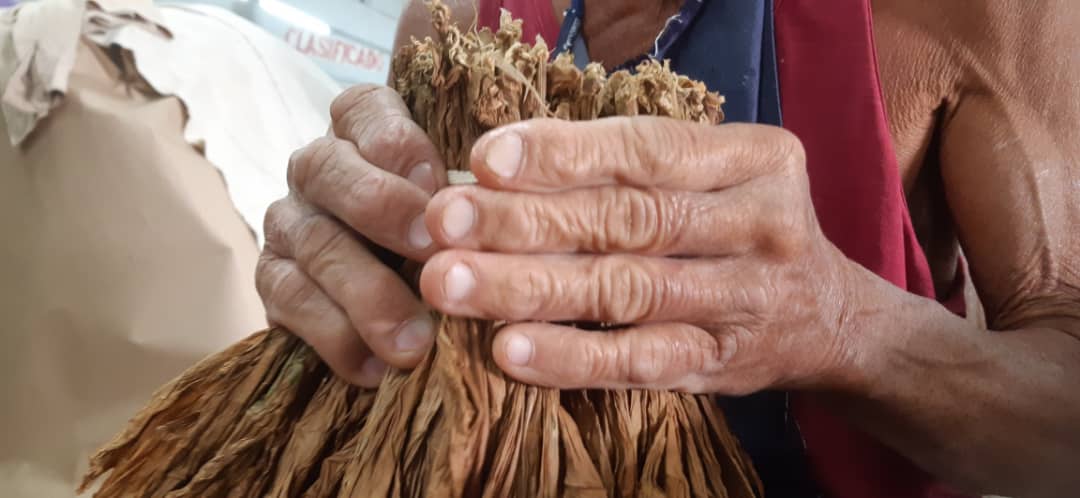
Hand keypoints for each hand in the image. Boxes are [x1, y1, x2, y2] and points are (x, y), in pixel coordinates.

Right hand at [256, 85, 446, 386]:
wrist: (406, 309)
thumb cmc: (451, 243)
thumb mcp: (467, 211)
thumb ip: (472, 202)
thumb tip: (503, 214)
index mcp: (363, 132)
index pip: (363, 109)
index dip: (398, 143)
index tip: (439, 183)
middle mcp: (317, 168)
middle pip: (330, 171)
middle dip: (383, 210)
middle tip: (432, 256)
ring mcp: (289, 223)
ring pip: (316, 244)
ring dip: (368, 295)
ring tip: (414, 342)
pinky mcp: (273, 281)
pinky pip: (293, 303)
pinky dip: (338, 338)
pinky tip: (377, 367)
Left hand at [419, 117, 866, 393]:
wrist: (834, 319)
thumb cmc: (747, 230)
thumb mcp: (719, 177)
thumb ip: (633, 168)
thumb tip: (497, 171)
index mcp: (754, 159)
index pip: (647, 148)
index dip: (563, 153)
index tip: (483, 160)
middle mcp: (760, 223)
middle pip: (629, 219)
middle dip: (526, 220)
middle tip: (442, 223)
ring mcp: (745, 299)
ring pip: (626, 291)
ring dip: (530, 288)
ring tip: (451, 284)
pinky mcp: (723, 364)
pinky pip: (640, 362)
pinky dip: (572, 358)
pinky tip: (509, 350)